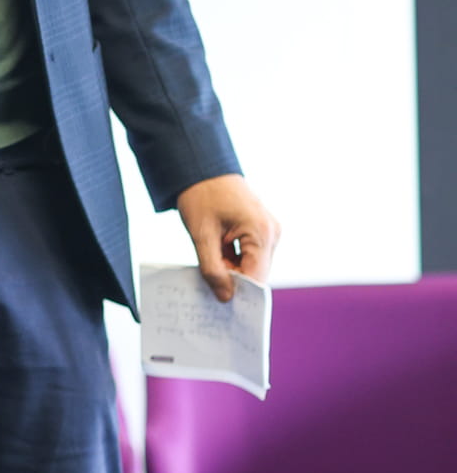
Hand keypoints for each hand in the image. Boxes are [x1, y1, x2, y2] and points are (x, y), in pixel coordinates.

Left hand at [176, 175, 281, 302]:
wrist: (201, 167)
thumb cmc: (201, 197)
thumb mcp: (201, 235)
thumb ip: (213, 269)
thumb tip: (225, 298)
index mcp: (261, 232)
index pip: (256, 277)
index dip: (239, 293)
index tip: (219, 305)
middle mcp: (271, 233)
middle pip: (256, 272)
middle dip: (233, 280)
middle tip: (207, 283)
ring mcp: (269, 230)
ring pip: (252, 264)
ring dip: (231, 268)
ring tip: (208, 260)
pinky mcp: (261, 230)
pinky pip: (250, 254)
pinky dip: (233, 259)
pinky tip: (215, 254)